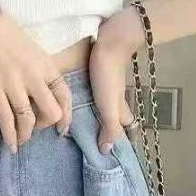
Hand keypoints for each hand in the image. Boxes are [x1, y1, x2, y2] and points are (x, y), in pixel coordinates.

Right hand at [0, 0, 72, 152]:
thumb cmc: (0, 30)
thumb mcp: (29, 46)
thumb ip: (37, 66)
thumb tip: (39, 84)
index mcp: (45, 64)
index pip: (65, 95)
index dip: (67, 115)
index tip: (62, 127)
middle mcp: (34, 77)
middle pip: (52, 112)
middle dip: (45, 125)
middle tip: (36, 127)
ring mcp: (14, 84)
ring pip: (28, 120)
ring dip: (26, 134)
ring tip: (21, 140)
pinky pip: (6, 119)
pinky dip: (10, 135)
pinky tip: (10, 144)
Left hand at [88, 6, 144, 154]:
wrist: (110, 41)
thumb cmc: (109, 76)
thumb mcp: (109, 106)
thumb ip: (109, 128)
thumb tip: (106, 151)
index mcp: (119, 109)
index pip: (122, 130)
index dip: (118, 141)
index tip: (106, 154)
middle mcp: (114, 99)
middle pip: (112, 118)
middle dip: (104, 129)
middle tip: (85, 141)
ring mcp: (106, 86)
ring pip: (102, 105)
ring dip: (92, 115)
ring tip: (74, 126)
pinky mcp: (96, 74)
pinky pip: (91, 93)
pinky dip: (84, 100)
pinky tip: (72, 101)